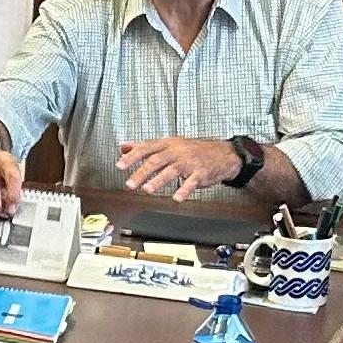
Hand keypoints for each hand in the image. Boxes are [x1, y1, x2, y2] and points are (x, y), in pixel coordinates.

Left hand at [115, 135, 243, 198]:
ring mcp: (189, 162)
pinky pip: (191, 182)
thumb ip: (145, 147)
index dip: (132, 156)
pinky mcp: (201, 173)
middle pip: (157, 160)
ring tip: (147, 189)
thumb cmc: (192, 150)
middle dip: (141, 172)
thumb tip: (123, 147)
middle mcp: (177, 152)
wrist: (222, 154)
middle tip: (130, 184)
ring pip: (172, 170)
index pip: (146, 147)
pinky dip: (184, 190)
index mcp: (167, 144)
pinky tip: (176, 198)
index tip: (120, 165)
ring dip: (158, 180)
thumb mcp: (168, 144)